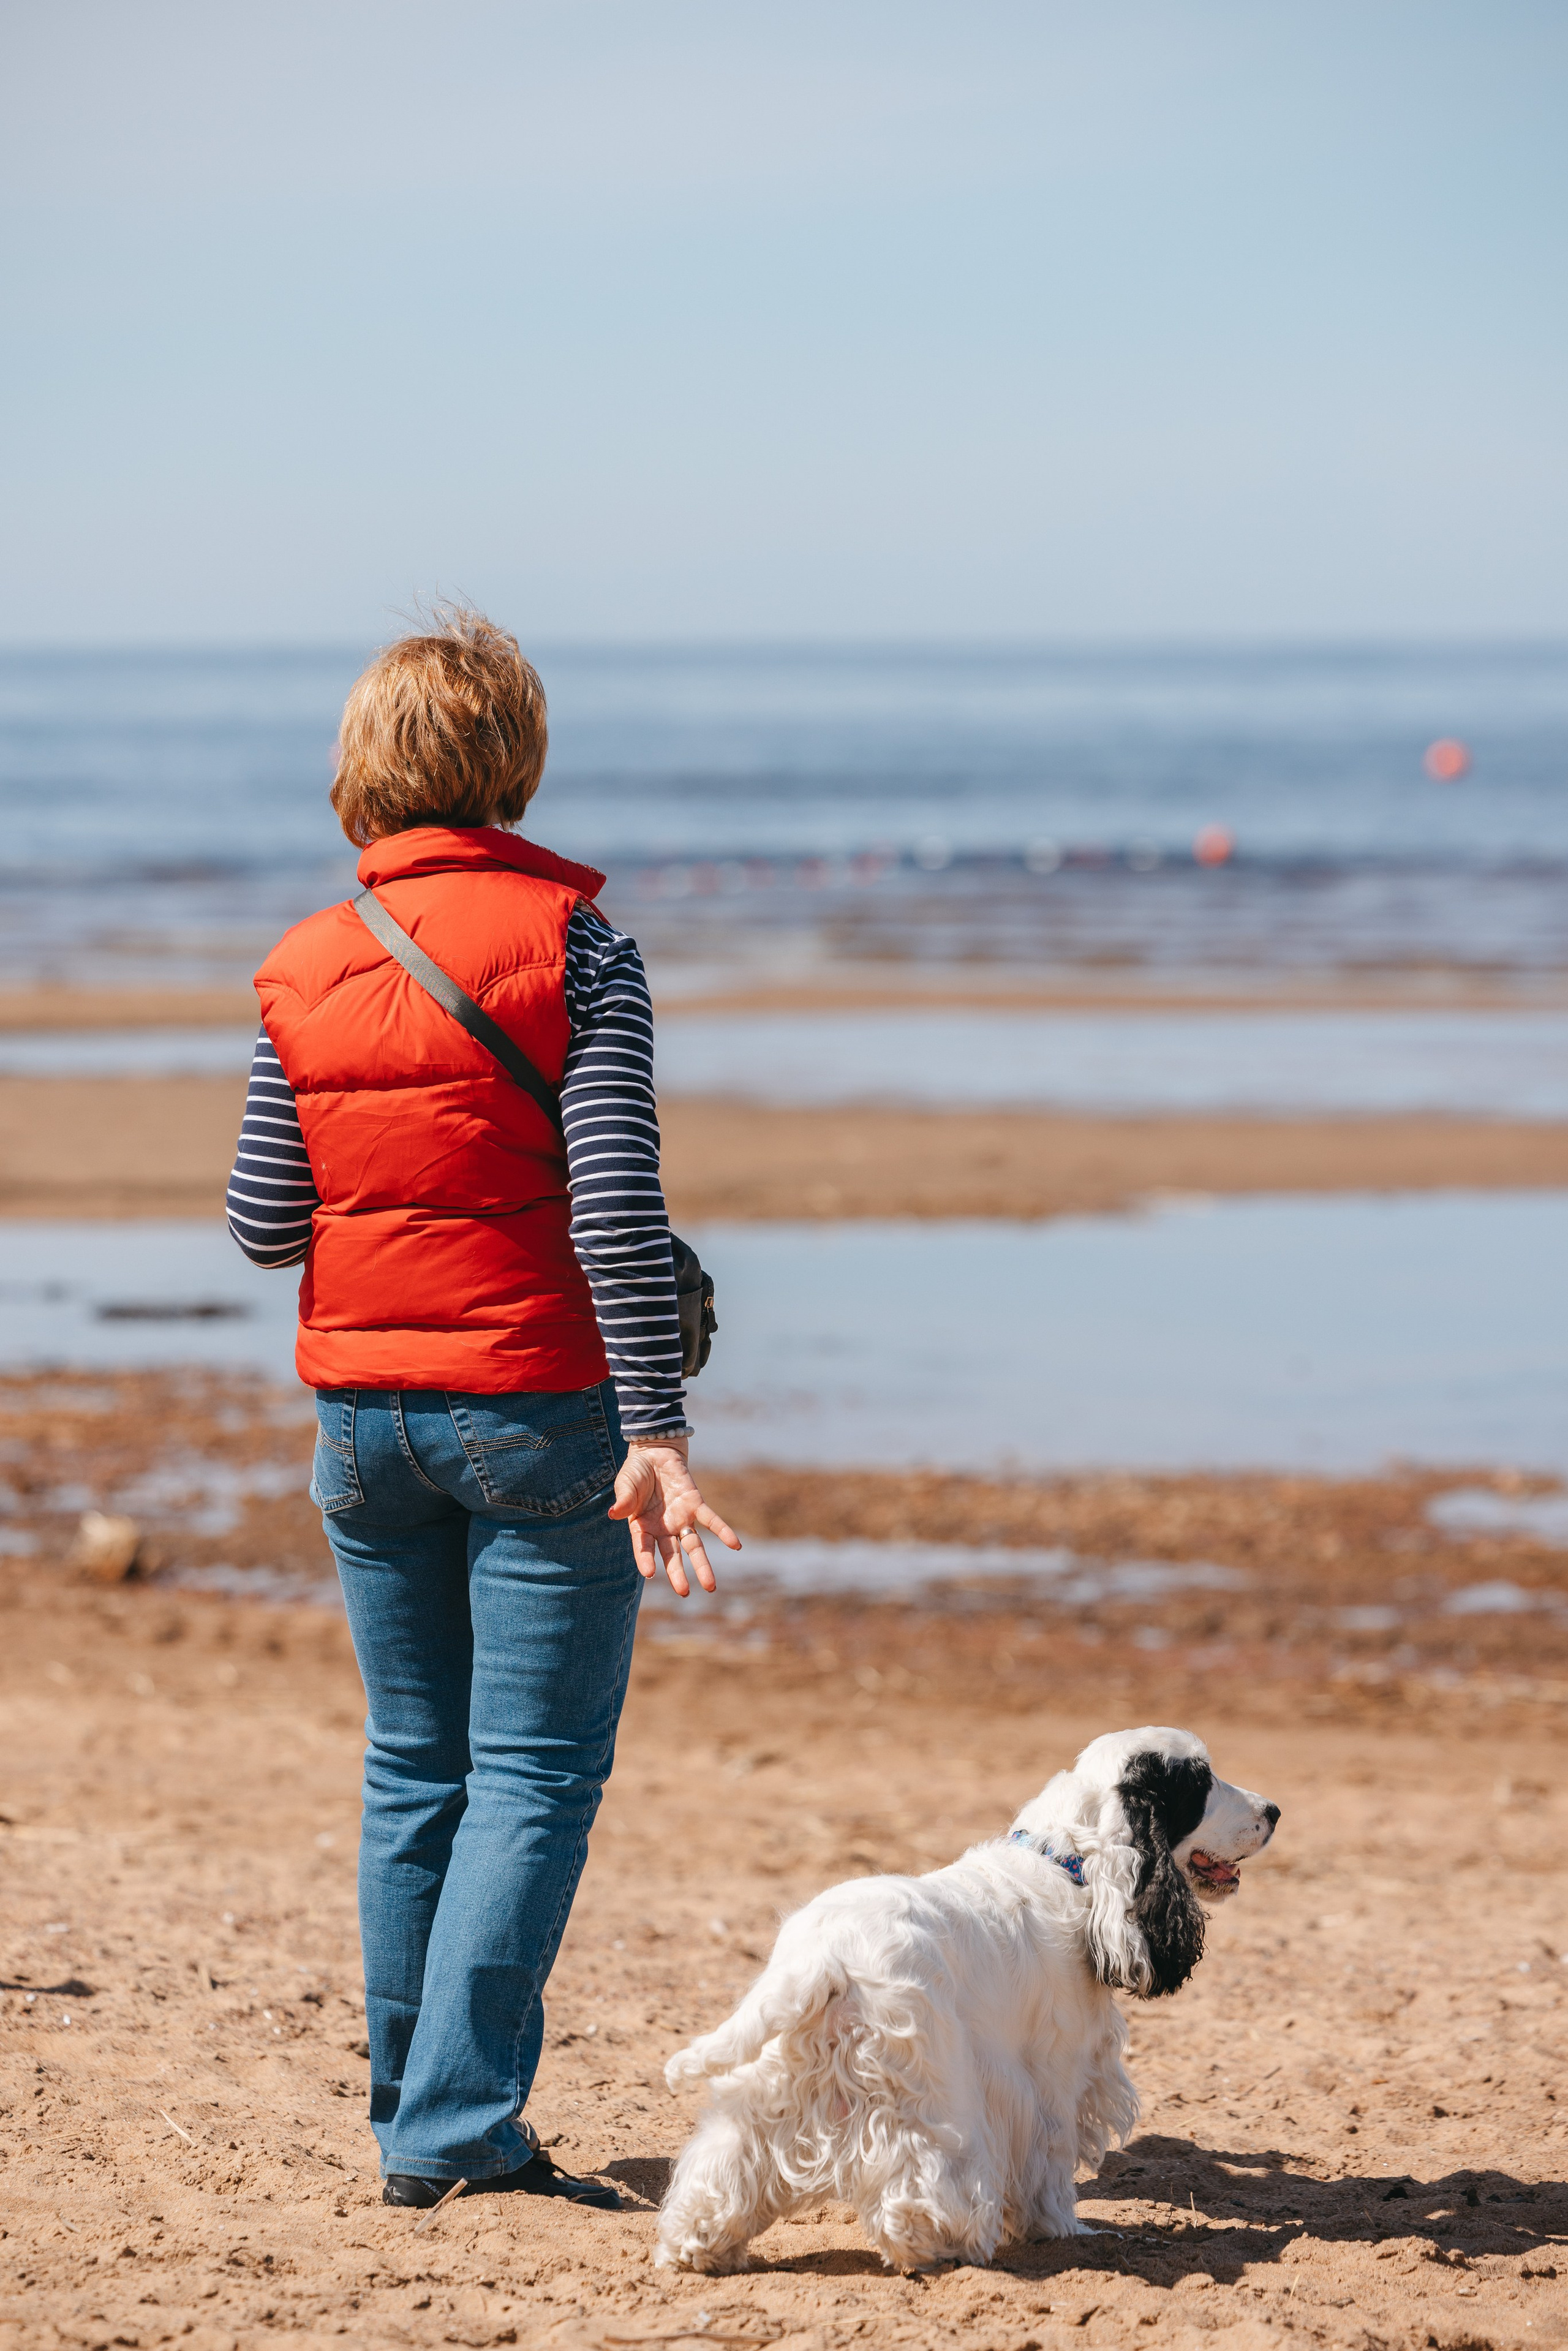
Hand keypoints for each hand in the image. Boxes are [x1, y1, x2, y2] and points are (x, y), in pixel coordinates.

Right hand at [607, 1438, 740, 1596]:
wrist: (655, 1451)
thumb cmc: (636, 1472)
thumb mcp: (625, 1484)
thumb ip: (624, 1500)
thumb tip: (614, 1513)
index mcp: (642, 1527)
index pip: (643, 1547)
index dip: (645, 1559)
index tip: (649, 1573)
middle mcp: (663, 1528)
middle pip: (672, 1555)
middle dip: (677, 1574)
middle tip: (684, 1592)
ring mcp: (681, 1518)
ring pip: (693, 1545)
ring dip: (702, 1565)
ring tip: (711, 1587)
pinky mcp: (695, 1504)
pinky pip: (711, 1520)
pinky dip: (724, 1532)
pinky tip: (736, 1545)